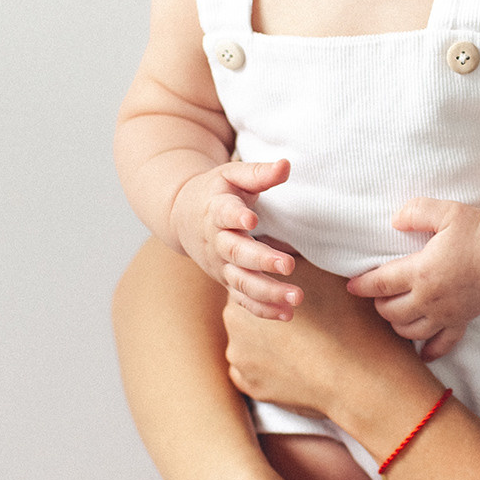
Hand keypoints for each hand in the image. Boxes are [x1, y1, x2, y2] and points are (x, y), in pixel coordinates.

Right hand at [171, 159, 303, 315]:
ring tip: (296, 297)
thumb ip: (258, 173)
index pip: (224, 214)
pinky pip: (243, 299)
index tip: (251, 220)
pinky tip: (287, 314)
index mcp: (216, 211)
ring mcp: (220, 265)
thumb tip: (286, 165)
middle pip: (236, 253)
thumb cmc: (215, 192)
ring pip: (241, 282)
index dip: (236, 216)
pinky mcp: (226, 280)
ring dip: (268, 292)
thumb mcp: (232, 175)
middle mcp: (217, 242)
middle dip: (261, 261)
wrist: (182, 216)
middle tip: (288, 265)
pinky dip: (263, 309)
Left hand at [223, 256, 413, 416]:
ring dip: (266, 342)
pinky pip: (251, 371)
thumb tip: (284, 236)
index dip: (273, 282)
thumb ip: (294, 254)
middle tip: (301, 316)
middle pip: (247, 309)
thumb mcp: (321, 273)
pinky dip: (268, 369)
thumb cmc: (345, 318)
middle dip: (266, 312)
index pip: (252, 277)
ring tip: (300, 344)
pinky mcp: (246, 383)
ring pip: (248, 342)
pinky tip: (293, 366)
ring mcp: (237, 354)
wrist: (357, 376)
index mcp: (250, 284)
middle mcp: (234, 318)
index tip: (294, 290)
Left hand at [347, 200, 479, 359]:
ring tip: (395, 311)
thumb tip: (394, 220)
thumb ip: (416, 212)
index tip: (351, 285)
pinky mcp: (463, 321)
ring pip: (409, 332)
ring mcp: (446, 314)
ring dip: (396, 324)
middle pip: (389, 312)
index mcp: (421, 271)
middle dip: (378, 304)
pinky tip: (421, 352)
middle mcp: (430, 298)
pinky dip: (429, 350)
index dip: (361, 286)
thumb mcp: (446, 211)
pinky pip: (442, 344)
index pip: (379, 284)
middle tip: (378, 293)